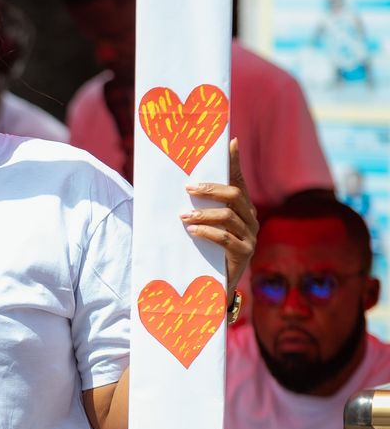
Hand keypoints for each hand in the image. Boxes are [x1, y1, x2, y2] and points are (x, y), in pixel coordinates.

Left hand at [181, 138, 257, 292]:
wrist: (211, 286)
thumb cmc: (202, 249)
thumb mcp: (199, 225)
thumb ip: (195, 206)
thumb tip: (178, 185)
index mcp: (240, 207)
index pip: (238, 179)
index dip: (235, 161)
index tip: (230, 142)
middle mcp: (250, 219)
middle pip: (234, 195)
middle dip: (210, 189)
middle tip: (188, 189)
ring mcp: (250, 237)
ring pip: (229, 216)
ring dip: (204, 214)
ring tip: (183, 217)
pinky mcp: (244, 254)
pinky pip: (227, 239)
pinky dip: (208, 232)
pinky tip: (192, 232)